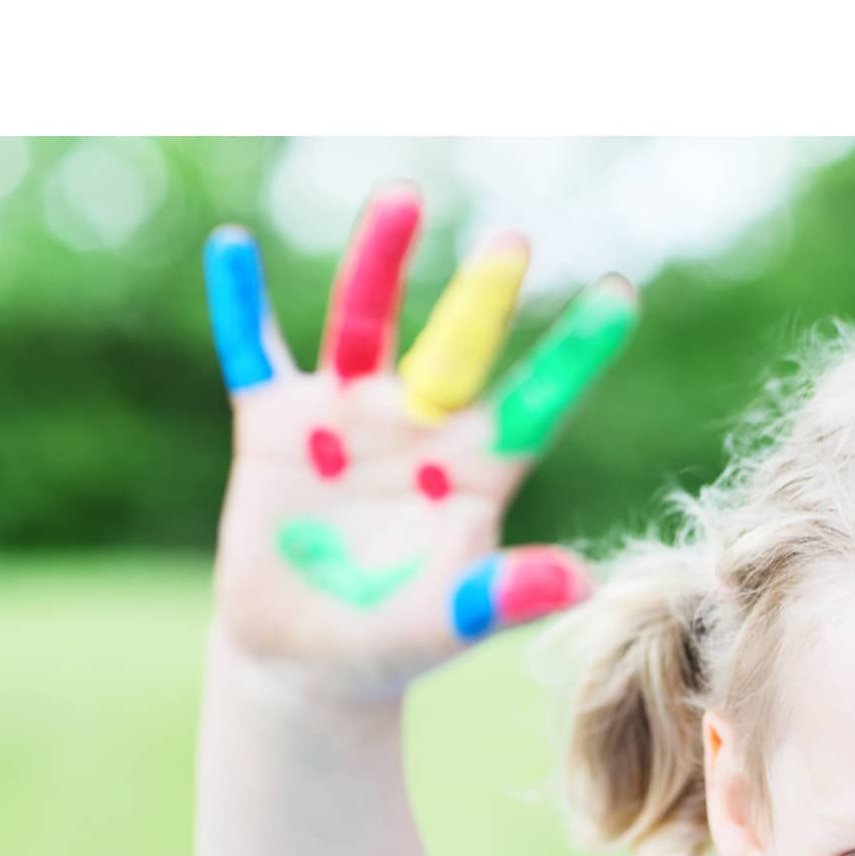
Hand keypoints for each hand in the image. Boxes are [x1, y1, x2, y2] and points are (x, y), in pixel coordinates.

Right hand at [203, 182, 639, 702]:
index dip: (577, 353)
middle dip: (483, 296)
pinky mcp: (277, 424)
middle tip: (515, 241)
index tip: (622, 295)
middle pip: (457, 348)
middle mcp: (423, 428)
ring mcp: (349, 417)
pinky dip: (241, 305)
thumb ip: (504, 597)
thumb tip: (580, 580)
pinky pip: (255, 352)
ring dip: (380, 262)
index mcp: (478, 471)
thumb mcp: (450, 624)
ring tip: (403, 196)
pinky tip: (233, 247)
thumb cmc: (394, 643)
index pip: (539, 402)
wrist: (307, 659)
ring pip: (365, 324)